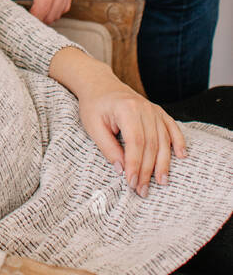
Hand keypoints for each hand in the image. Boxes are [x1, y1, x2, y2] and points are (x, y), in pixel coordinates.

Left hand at [0, 0, 74, 22]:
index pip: (44, 4)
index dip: (32, 18)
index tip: (18, 24)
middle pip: (55, 10)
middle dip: (40, 20)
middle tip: (20, 24)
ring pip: (62, 7)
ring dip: (48, 14)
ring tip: (27, 17)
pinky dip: (54, 6)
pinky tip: (38, 7)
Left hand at [75, 68, 188, 196]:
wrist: (99, 84)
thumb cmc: (94, 106)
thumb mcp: (93, 127)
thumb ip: (108, 148)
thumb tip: (122, 169)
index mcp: (126, 109)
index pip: (135, 142)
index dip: (135, 164)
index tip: (132, 183)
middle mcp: (144, 108)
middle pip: (151, 144)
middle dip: (147, 169)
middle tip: (142, 190)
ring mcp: (153, 109)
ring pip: (163, 139)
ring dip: (163, 163)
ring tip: (162, 182)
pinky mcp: (157, 111)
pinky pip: (172, 127)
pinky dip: (178, 141)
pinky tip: (181, 156)